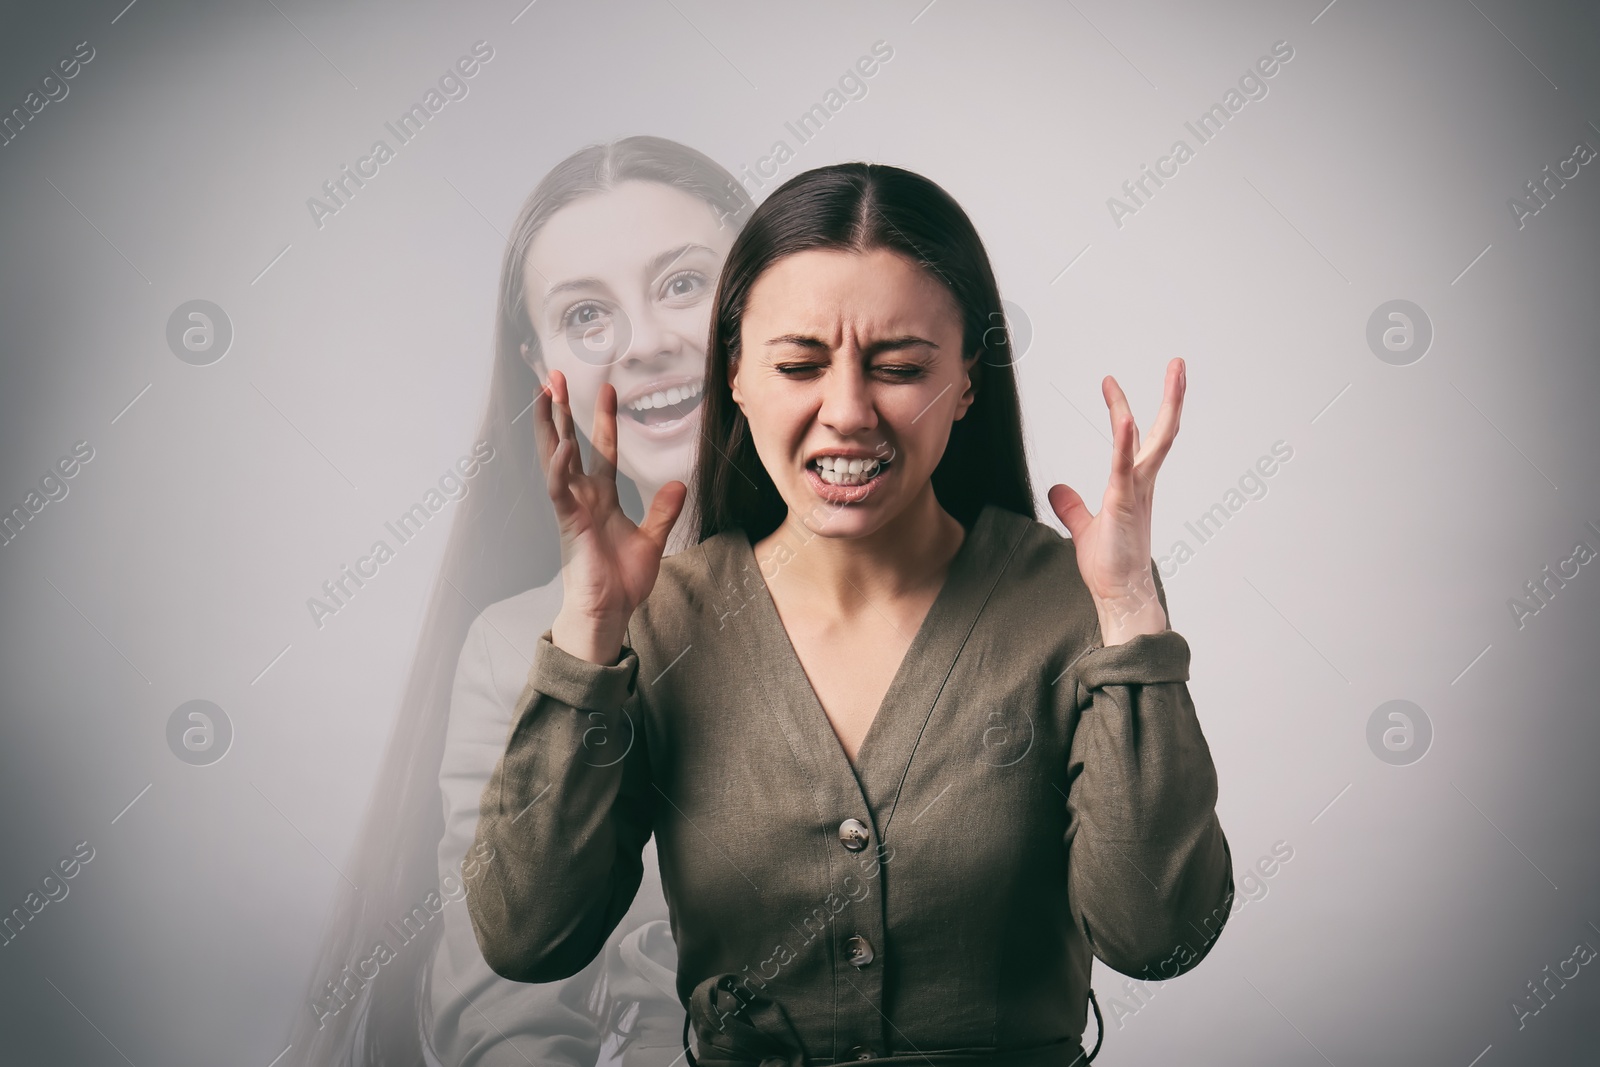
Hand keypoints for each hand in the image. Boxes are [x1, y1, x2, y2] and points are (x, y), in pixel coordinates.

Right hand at [533, 369, 687, 663]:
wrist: (609, 613)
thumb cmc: (622, 582)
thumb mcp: (652, 539)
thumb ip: (663, 511)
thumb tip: (679, 483)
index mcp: (600, 497)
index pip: (601, 449)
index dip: (603, 420)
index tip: (607, 389)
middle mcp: (581, 496)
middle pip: (568, 442)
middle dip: (560, 410)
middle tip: (553, 375)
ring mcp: (571, 507)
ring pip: (555, 457)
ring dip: (549, 425)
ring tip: (544, 392)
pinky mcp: (569, 524)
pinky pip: (560, 490)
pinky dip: (560, 468)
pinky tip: (562, 446)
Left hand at [1047, 357, 1184, 643]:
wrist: (1119, 595)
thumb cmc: (1109, 566)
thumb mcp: (1083, 529)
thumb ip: (1071, 507)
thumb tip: (1057, 489)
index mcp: (1133, 486)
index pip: (1133, 439)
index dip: (1124, 409)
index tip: (1111, 382)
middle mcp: (1142, 484)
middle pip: (1162, 432)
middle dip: (1172, 397)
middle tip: (1179, 363)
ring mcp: (1137, 492)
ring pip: (1157, 441)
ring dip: (1167, 406)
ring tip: (1175, 373)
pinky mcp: (1124, 505)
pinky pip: (1125, 468)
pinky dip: (1126, 443)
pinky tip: (1126, 418)